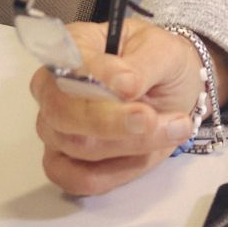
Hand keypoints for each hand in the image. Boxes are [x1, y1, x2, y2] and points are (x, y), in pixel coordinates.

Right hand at [29, 20, 210, 198]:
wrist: (171, 93)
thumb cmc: (161, 64)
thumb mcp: (165, 52)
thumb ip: (144, 64)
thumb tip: (123, 83)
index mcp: (74, 47)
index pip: (68, 65)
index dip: (94, 77)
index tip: (130, 84)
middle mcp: (53, 89)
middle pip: (64, 114)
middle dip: (112, 122)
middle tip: (151, 118)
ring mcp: (55, 129)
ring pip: (81, 148)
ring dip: (132, 144)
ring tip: (174, 127)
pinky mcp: (64, 163)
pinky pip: (81, 179)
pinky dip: (119, 172)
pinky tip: (146, 154)